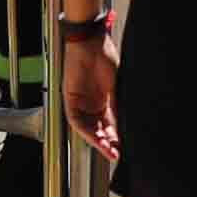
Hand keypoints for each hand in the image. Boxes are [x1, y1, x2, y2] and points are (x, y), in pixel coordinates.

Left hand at [60, 24, 119, 161]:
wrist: (92, 41)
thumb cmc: (105, 56)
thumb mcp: (116, 85)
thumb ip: (118, 105)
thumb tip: (127, 124)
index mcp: (103, 99)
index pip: (108, 124)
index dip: (116, 137)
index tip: (124, 147)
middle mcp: (90, 102)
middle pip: (97, 129)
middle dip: (106, 143)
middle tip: (116, 154)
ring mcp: (79, 100)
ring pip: (86, 127)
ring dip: (96, 140)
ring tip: (107, 150)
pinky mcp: (69, 97)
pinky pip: (75, 118)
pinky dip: (84, 129)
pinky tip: (95, 137)